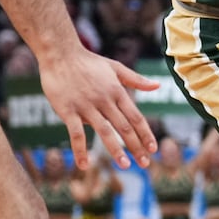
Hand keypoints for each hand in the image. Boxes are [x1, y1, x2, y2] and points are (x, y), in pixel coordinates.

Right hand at [38, 48, 158, 169]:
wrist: (60, 53)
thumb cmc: (88, 61)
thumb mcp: (115, 68)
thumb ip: (136, 80)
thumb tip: (157, 86)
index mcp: (117, 91)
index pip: (136, 116)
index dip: (145, 134)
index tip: (153, 149)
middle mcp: (105, 100)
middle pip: (124, 127)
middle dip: (136, 146)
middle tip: (145, 164)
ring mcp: (86, 106)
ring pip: (104, 131)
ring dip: (115, 150)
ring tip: (125, 165)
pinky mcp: (68, 110)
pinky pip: (76, 134)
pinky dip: (80, 150)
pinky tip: (84, 165)